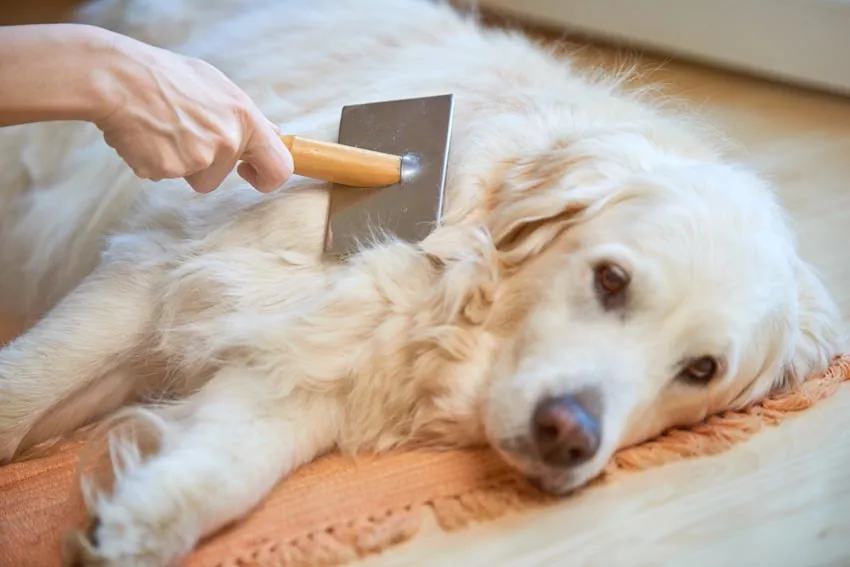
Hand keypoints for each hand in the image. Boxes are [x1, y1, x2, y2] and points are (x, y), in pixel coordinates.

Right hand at [94, 35, 292, 192]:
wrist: (118, 77)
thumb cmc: (167, 76)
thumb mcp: (217, 86)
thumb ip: (245, 116)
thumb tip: (272, 134)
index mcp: (245, 119)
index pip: (279, 167)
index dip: (267, 177)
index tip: (249, 173)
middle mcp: (227, 141)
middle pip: (221, 176)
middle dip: (206, 166)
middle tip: (183, 137)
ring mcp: (198, 158)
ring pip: (193, 177)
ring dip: (179, 163)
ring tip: (162, 129)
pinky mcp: (169, 169)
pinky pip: (165, 175)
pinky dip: (154, 160)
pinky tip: (145, 135)